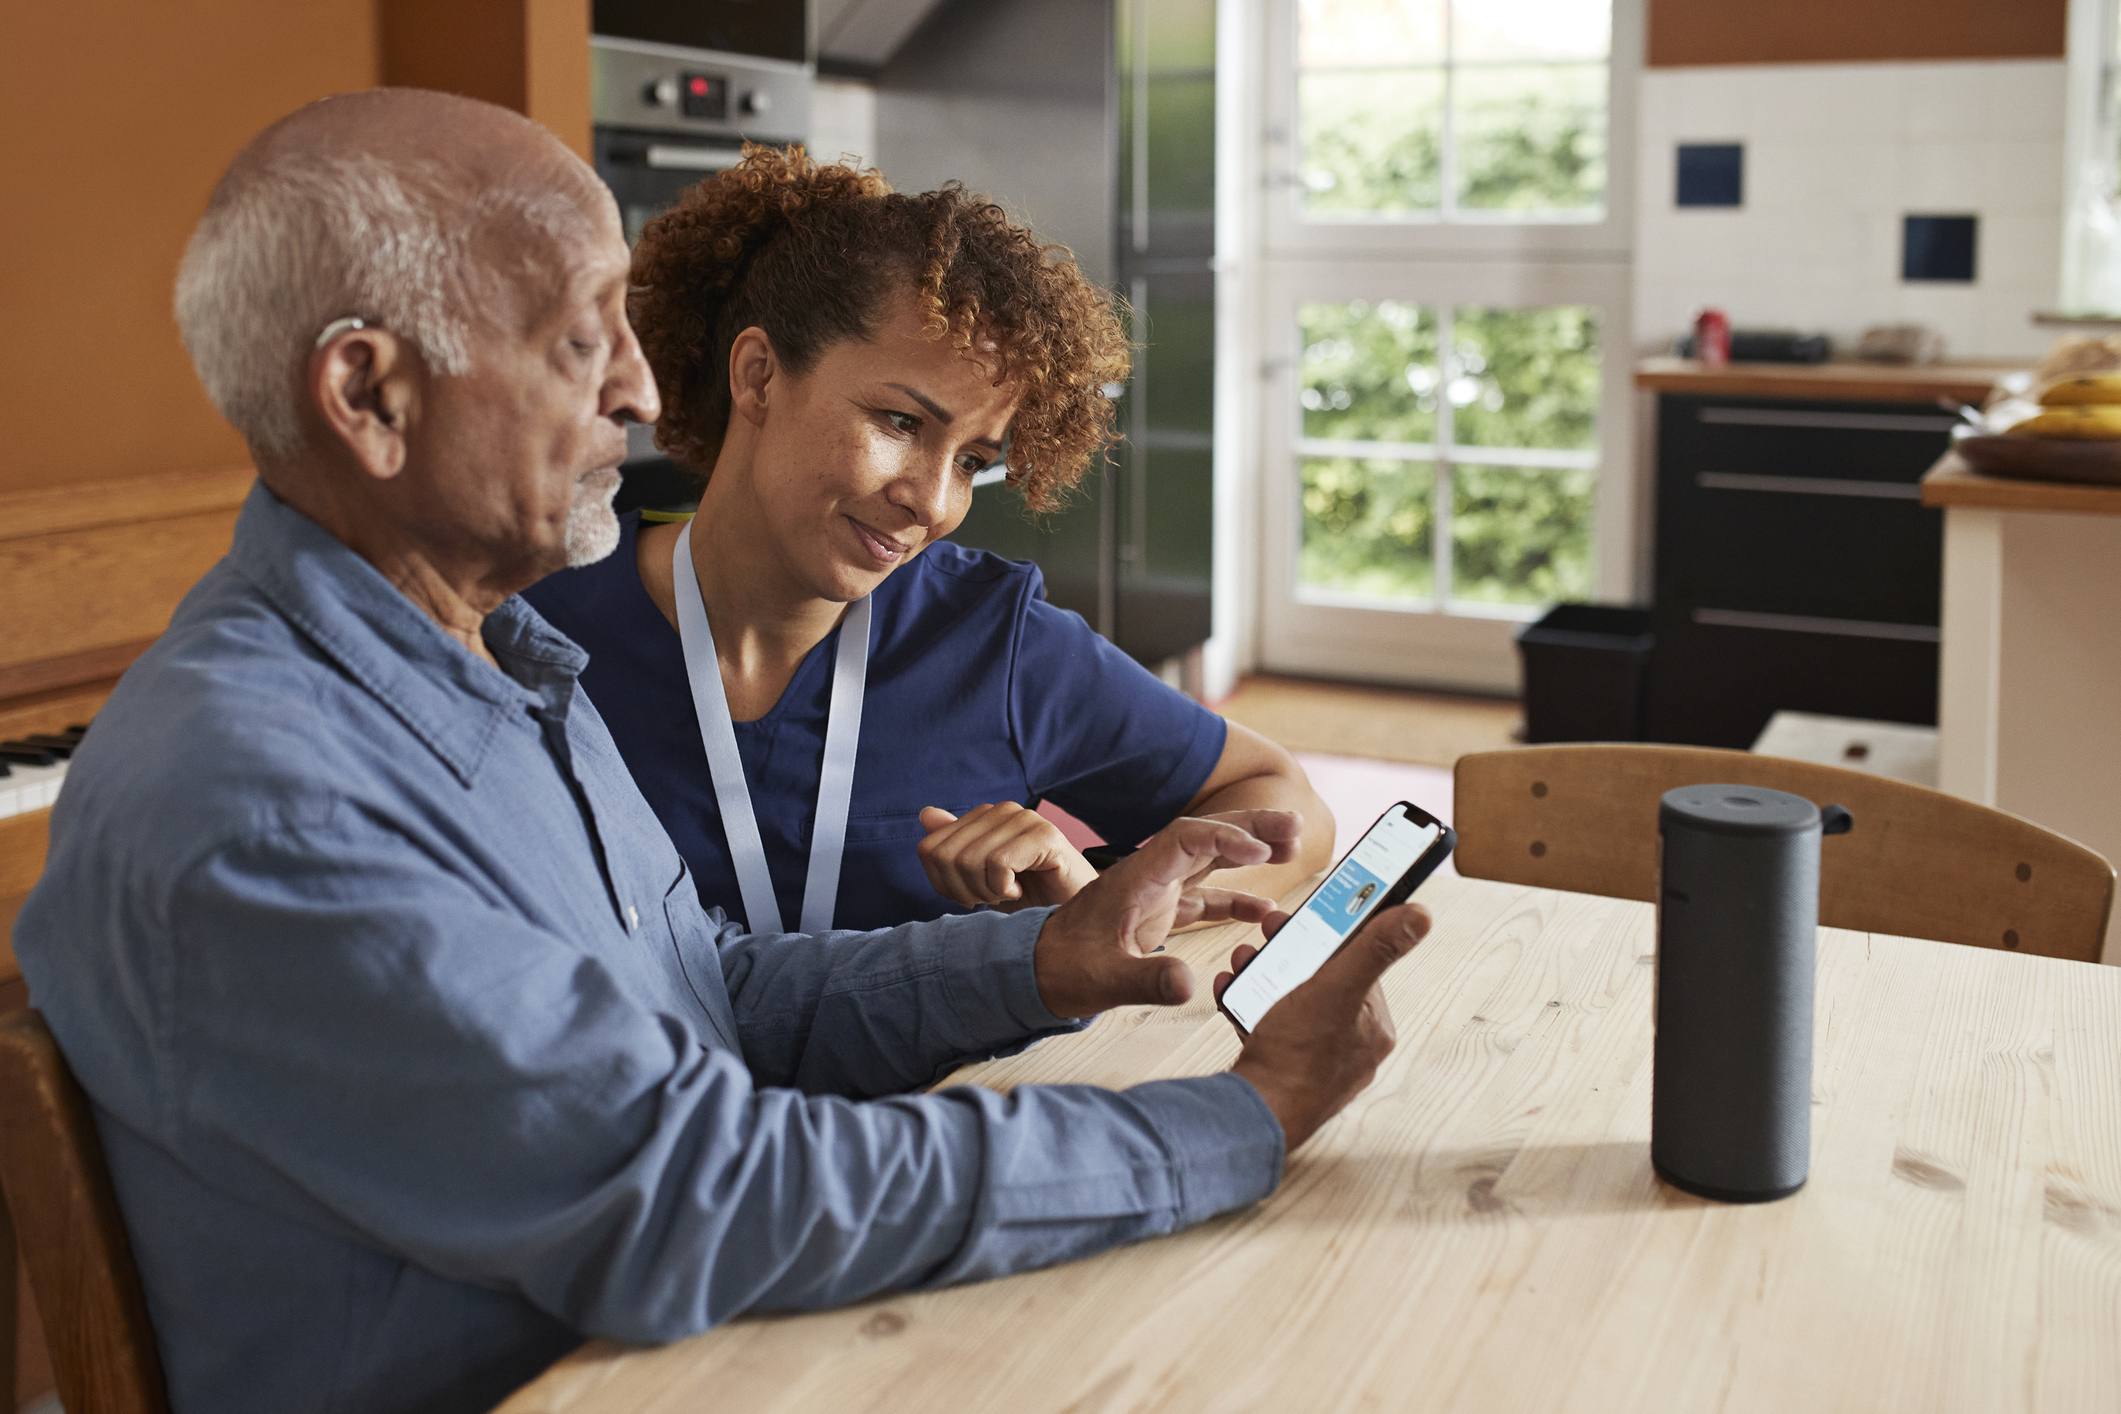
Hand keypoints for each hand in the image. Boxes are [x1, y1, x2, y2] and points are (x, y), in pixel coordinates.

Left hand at [918, 803, 1098, 911]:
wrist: (1071, 913)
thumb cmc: (1029, 897)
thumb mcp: (980, 880)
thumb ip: (953, 849)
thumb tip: (926, 814)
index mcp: (982, 817)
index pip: (930, 850)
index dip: (943, 885)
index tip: (972, 896)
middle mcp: (1001, 810)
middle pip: (946, 857)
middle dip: (964, 890)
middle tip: (992, 898)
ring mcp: (1024, 818)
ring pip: (970, 861)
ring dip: (987, 892)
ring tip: (1009, 893)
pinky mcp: (1045, 834)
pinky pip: (998, 863)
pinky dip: (1004, 888)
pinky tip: (1021, 890)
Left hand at [1031, 810, 1300, 1018]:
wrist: (1035, 971)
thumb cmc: (1061, 969)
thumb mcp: (1102, 980)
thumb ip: (1145, 980)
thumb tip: (1187, 984)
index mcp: (1136, 880)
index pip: (1186, 840)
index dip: (1225, 838)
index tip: (1259, 850)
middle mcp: (1150, 877)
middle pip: (1206, 836)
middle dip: (1251, 825)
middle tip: (1296, 823)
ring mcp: (1157, 893)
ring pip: (1210, 861)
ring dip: (1250, 851)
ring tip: (1293, 847)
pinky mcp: (1160, 913)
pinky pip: (1206, 897)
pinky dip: (1237, 898)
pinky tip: (1265, 910)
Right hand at [1216, 902, 1429, 1151]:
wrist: (1252, 1114)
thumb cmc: (1297, 1059)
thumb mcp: (1337, 989)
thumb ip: (1375, 949)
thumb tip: (1420, 916)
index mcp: (1373, 1027)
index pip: (1359, 966)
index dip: (1330, 936)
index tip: (1306, 917)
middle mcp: (1349, 1046)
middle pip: (1320, 981)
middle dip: (1289, 953)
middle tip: (1268, 934)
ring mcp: (1314, 1061)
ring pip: (1290, 1001)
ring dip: (1264, 974)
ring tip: (1244, 961)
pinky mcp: (1282, 1070)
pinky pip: (1268, 1025)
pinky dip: (1249, 1004)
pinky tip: (1232, 992)